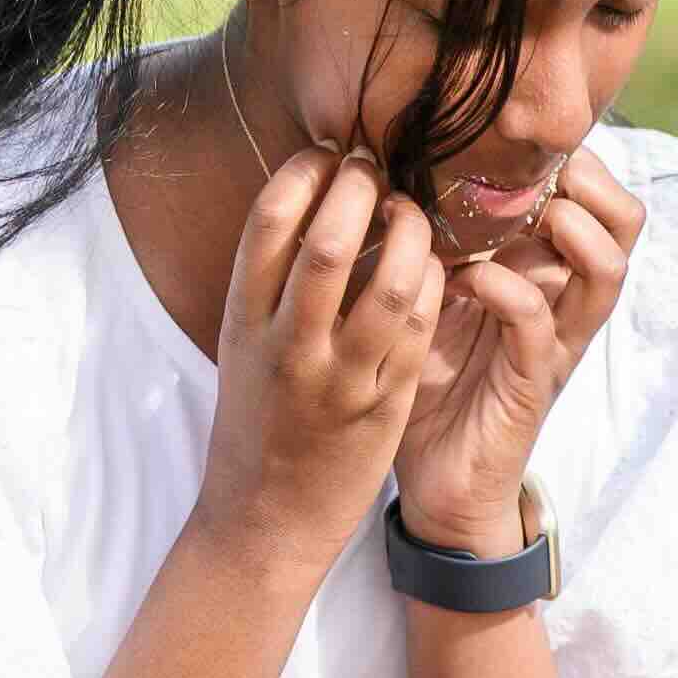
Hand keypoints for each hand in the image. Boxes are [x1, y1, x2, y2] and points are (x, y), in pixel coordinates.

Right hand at [193, 141, 442, 569]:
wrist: (264, 521)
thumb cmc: (258, 423)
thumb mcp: (243, 347)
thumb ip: (270, 283)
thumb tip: (310, 199)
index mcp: (242, 321)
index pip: (269, 220)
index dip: (305, 172)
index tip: (329, 155)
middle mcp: (287, 345)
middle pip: (328, 239)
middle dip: (361, 189)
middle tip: (378, 172)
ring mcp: (339, 377)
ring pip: (391, 281)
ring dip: (411, 232)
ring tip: (412, 214)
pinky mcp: (385, 405)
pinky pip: (423, 326)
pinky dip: (434, 282)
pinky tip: (434, 267)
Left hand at [391, 149, 640, 558]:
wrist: (435, 485)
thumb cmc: (431, 384)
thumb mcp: (434, 300)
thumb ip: (435, 246)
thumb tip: (399, 170)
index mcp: (547, 274)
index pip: (598, 200)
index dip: (579, 161)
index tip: (523, 137)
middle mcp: (565, 304)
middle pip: (625, 225)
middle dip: (592, 183)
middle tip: (542, 167)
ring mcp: (556, 343)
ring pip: (606, 270)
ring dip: (572, 229)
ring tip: (529, 215)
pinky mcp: (533, 383)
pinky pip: (540, 323)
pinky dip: (510, 289)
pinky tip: (470, 280)